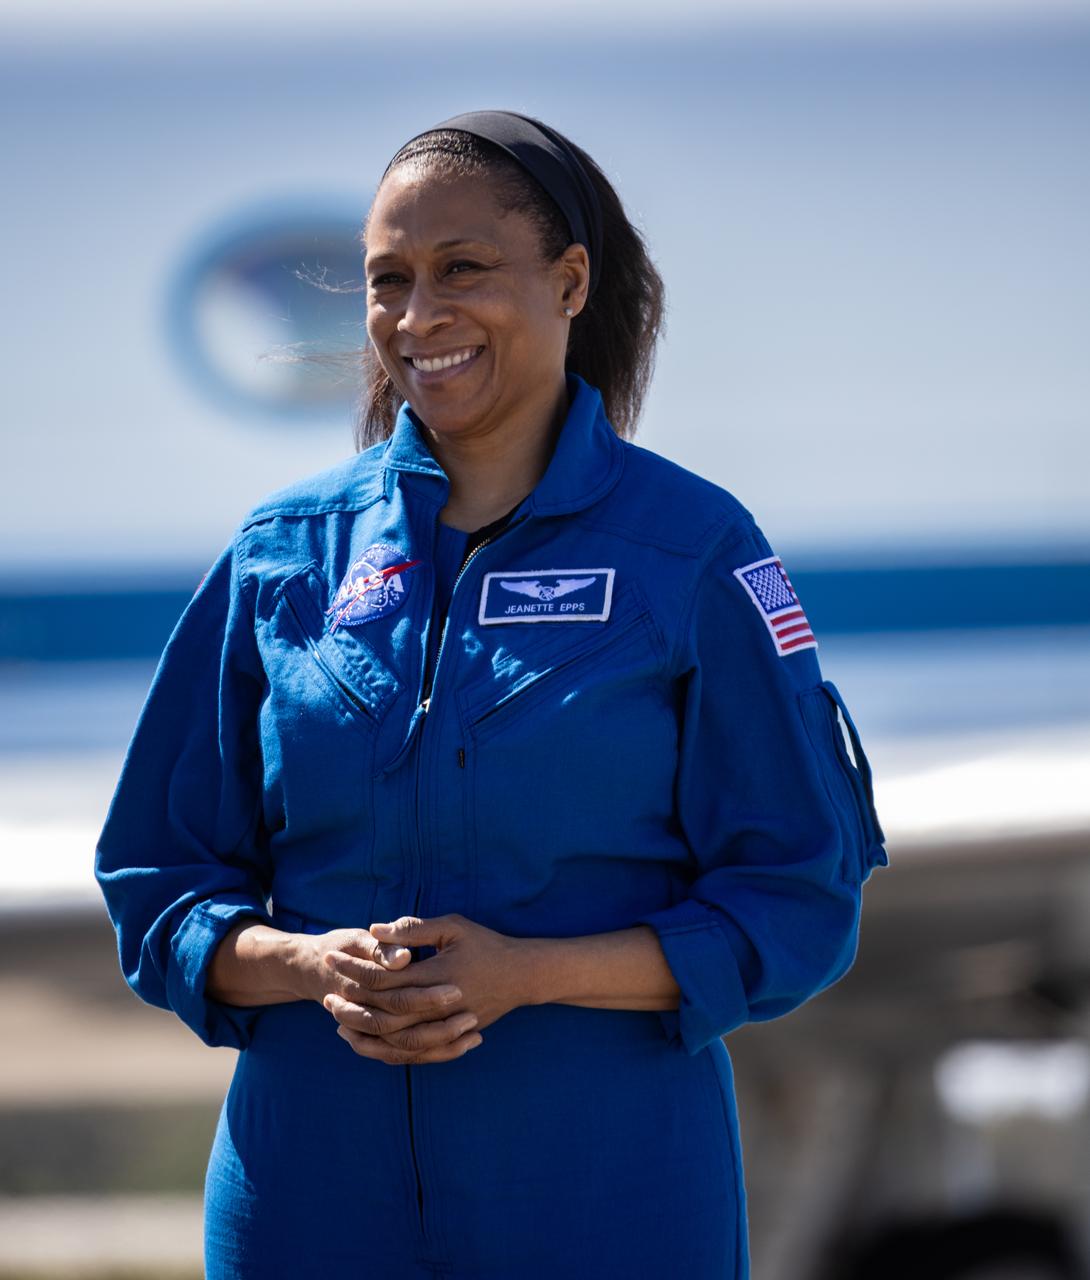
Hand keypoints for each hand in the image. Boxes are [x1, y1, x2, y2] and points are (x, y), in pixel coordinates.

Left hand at [322, 914, 529, 1063]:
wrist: (520, 976)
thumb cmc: (486, 946)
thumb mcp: (453, 927)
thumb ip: (414, 929)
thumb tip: (376, 929)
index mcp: (434, 975)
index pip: (381, 976)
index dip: (353, 967)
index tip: (332, 956)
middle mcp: (436, 1007)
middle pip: (380, 1012)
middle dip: (349, 1002)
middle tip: (326, 990)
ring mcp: (442, 1027)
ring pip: (392, 1039)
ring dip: (360, 1030)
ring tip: (336, 1017)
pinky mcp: (447, 1039)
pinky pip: (408, 1053)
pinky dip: (382, 1050)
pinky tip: (363, 1040)